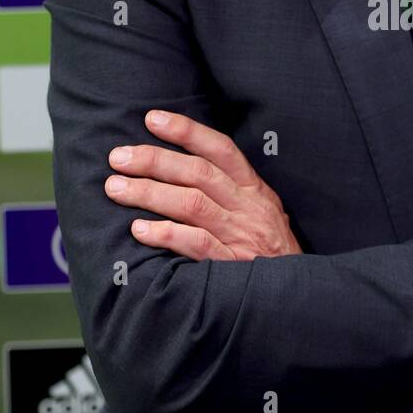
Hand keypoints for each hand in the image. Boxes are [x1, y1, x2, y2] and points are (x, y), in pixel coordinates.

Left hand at [104, 109, 301, 260]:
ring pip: (192, 204)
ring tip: (116, 188)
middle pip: (198, 173)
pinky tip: (138, 230)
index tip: (152, 119)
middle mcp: (249, 208)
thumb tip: (179, 167)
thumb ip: (230, 191)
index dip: (187, 131)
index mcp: (255, 190)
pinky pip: (196, 244)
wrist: (296, 293)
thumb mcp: (261, 211)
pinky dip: (166, 234)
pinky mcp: (232, 265)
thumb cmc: (271, 251)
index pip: (220, 149)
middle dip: (154, 161)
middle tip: (118, 157)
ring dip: (149, 193)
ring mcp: (241, 236)